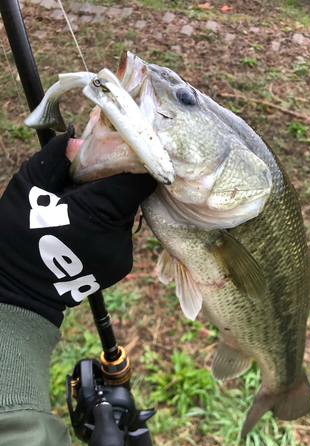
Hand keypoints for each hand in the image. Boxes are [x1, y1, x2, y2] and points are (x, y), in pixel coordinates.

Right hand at [0, 126, 156, 325]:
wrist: (19, 288)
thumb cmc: (17, 236)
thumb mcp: (29, 188)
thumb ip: (56, 160)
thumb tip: (77, 137)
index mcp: (96, 214)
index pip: (136, 181)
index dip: (131, 162)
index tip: (119, 151)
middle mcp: (117, 237)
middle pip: (130, 196)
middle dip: (112, 184)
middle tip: (85, 183)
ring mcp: (122, 254)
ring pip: (126, 214)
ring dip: (109, 205)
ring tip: (79, 209)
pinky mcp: (122, 264)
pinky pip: (121, 232)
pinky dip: (107, 224)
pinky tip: (84, 228)